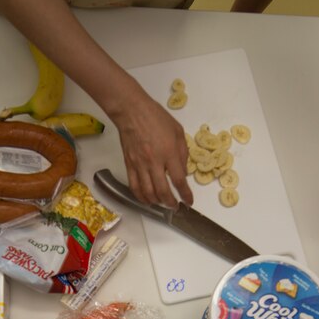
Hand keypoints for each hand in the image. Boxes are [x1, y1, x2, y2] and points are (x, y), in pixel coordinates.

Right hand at [110, 90, 192, 206]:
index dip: (185, 194)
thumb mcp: (178, 131)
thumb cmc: (157, 118)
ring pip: (148, 192)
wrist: (132, 112)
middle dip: (171, 203)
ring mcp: (140, 165)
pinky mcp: (129, 165)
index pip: (179, 180)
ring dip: (156, 202)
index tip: (189, 202)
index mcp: (169, 153)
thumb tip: (182, 171)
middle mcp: (155, 162)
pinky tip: (146, 199)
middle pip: (163, 191)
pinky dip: (141, 197)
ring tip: (162, 203)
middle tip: (175, 206)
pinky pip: (134, 187)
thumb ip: (182, 153)